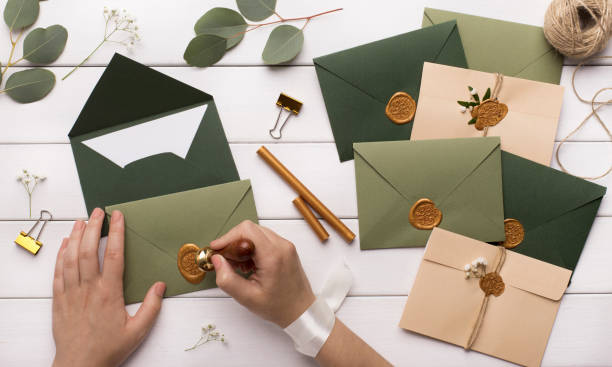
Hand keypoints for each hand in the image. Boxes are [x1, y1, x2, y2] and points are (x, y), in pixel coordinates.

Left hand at [52, 208, 165, 366]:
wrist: (79, 365)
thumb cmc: (108, 349)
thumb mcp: (138, 331)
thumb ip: (151, 307)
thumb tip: (160, 286)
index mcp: (109, 293)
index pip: (114, 254)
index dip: (116, 232)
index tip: (118, 217)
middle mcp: (88, 289)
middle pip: (89, 250)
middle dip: (93, 227)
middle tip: (98, 212)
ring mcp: (71, 293)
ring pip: (71, 257)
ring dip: (76, 236)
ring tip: (81, 221)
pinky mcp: (59, 300)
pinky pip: (58, 272)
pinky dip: (61, 255)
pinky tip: (64, 245)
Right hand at [210, 220, 315, 327]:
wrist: (301, 311)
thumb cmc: (278, 307)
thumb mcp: (247, 297)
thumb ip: (227, 279)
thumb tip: (216, 260)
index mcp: (273, 255)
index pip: (247, 230)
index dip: (228, 237)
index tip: (217, 249)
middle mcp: (282, 246)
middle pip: (250, 229)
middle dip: (233, 242)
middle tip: (225, 259)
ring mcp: (286, 246)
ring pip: (256, 233)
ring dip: (242, 245)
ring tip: (238, 265)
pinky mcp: (286, 249)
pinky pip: (264, 239)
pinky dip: (252, 248)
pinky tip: (249, 265)